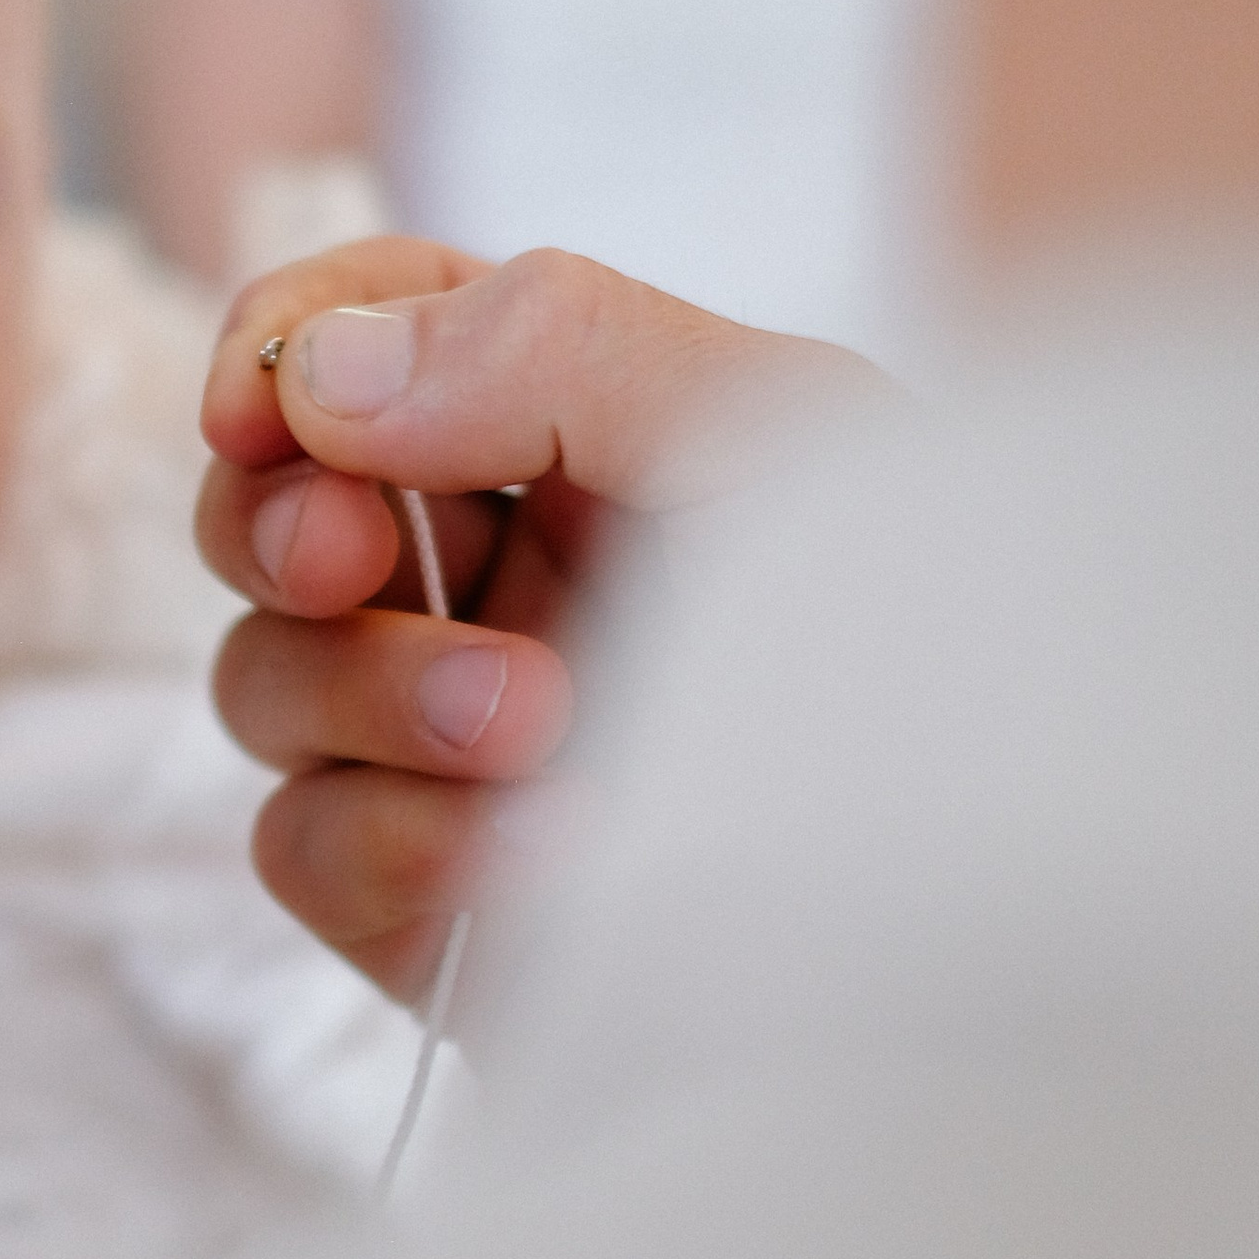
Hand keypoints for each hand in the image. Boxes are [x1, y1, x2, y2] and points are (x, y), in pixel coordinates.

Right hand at [199, 240, 885, 1004]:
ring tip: (539, 727)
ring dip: (371, 694)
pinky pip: (307, 849)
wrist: (1000, 926)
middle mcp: (495, 575)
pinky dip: (403, 843)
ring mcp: (446, 745)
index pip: (362, 332)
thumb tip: (325, 371)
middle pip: (266, 512)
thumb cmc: (934, 648)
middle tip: (344, 559)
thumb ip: (557, 351)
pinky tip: (552, 856)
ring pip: (264, 682)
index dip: (278, 350)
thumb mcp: (781, 434)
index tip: (258, 410)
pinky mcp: (430, 900)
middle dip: (274, 524)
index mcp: (572, 430)